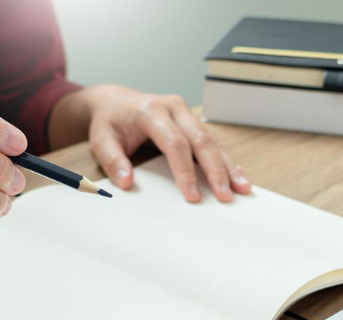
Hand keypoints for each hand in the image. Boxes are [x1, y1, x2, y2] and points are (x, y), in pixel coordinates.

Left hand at [76, 84, 251, 202]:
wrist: (116, 101)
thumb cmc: (110, 123)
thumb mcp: (101, 140)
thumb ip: (112, 160)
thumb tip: (127, 182)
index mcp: (151, 110)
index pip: (175, 143)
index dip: (186, 171)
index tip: (193, 195)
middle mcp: (173, 108)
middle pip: (201, 140)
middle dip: (215, 170)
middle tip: (225, 196)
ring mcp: (186, 113)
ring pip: (212, 140)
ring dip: (228, 166)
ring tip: (242, 189)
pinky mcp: (193, 122)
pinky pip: (213, 141)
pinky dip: (226, 160)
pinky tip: (238, 176)